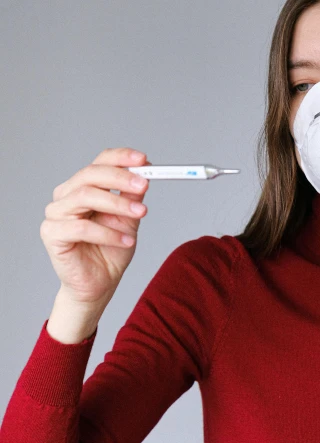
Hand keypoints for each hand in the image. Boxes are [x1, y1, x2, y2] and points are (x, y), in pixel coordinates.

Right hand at [40, 147, 150, 304]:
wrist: (100, 284)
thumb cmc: (111, 251)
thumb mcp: (129, 220)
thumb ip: (132, 197)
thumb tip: (144, 176)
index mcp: (83, 187)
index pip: (99, 163)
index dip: (121, 158)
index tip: (144, 160)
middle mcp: (66, 196)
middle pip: (90, 175)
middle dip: (120, 177)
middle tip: (144, 185)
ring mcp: (56, 214)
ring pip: (85, 196)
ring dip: (117, 203)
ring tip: (140, 213)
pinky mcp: (52, 234)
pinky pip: (81, 227)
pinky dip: (108, 232)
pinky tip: (127, 241)